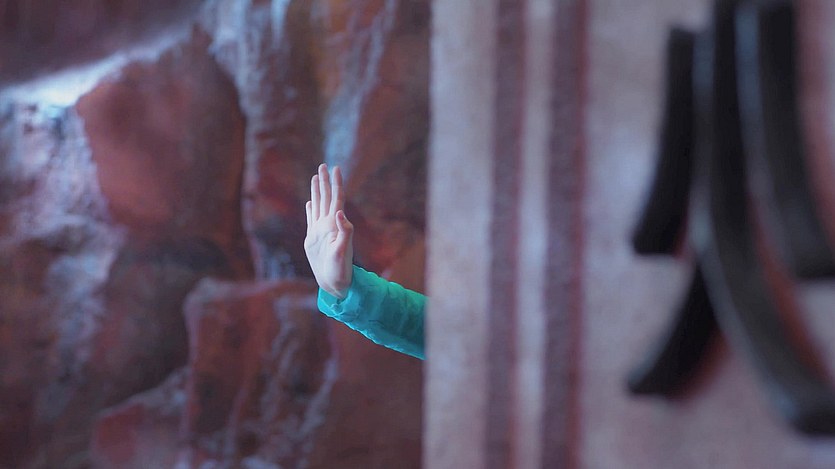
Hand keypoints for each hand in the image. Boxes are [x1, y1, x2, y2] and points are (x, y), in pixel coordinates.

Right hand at [304, 163, 353, 298]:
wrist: (335, 283)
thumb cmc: (341, 270)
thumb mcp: (343, 252)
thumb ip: (344, 233)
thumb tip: (340, 214)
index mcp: (335, 225)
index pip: (336, 199)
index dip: (336, 183)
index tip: (336, 168)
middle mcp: (328, 225)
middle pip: (326, 198)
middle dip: (325, 181)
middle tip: (324, 165)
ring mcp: (320, 231)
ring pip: (318, 205)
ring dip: (317, 191)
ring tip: (316, 177)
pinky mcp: (313, 239)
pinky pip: (311, 219)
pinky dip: (310, 209)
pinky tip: (310, 203)